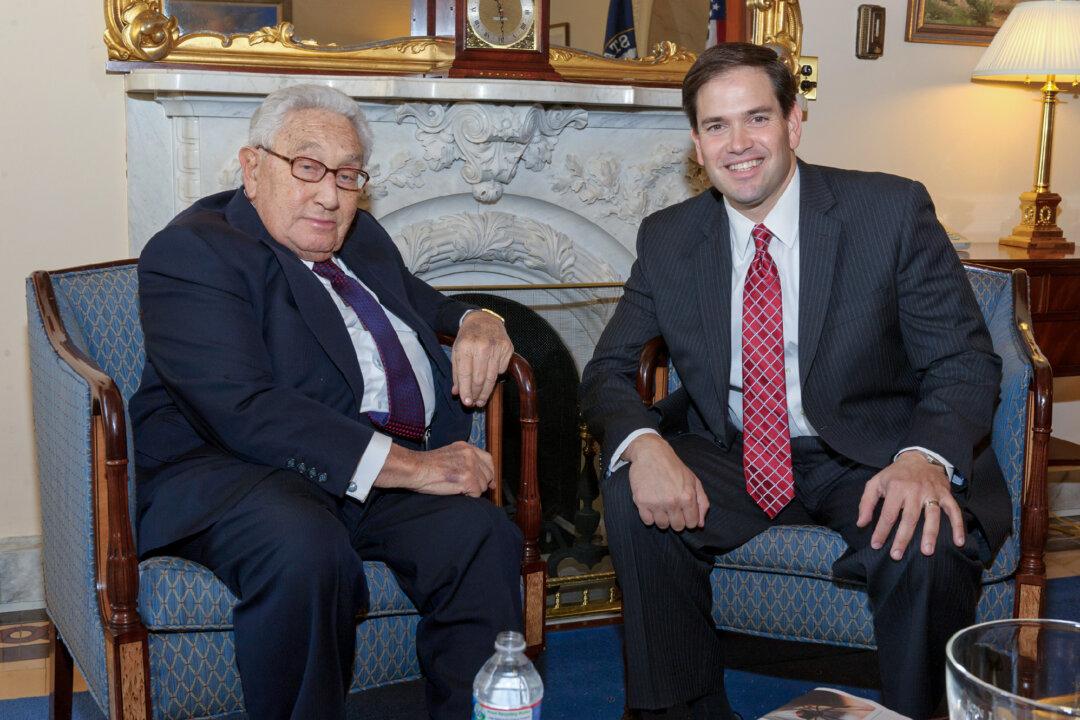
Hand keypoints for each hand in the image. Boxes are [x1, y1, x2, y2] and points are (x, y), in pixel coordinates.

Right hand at [375, 441, 494, 496]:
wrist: (416, 469)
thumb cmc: (427, 465)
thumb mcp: (449, 455)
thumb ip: (465, 460)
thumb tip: (480, 473)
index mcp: (466, 447)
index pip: (488, 459)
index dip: (489, 472)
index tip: (490, 481)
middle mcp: (471, 454)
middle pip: (488, 473)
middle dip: (482, 483)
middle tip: (471, 489)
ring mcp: (471, 466)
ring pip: (483, 485)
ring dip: (474, 490)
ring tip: (459, 488)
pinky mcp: (468, 479)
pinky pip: (477, 493)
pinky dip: (469, 496)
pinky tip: (458, 492)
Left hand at [452, 310, 512, 406]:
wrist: (483, 319)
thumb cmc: (467, 338)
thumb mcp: (457, 351)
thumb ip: (456, 372)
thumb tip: (457, 393)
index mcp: (465, 346)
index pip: (465, 374)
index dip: (466, 391)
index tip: (467, 403)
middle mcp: (482, 346)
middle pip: (479, 378)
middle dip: (476, 394)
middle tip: (475, 404)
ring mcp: (496, 347)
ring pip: (492, 377)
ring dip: (486, 392)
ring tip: (482, 400)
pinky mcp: (507, 348)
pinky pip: (501, 369)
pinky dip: (495, 376)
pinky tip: (490, 378)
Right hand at [622, 434, 708, 530]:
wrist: (651, 453)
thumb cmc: (674, 467)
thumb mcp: (693, 480)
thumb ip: (701, 502)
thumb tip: (700, 524)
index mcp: (687, 496)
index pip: (692, 524)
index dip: (688, 519)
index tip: (684, 512)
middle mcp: (672, 501)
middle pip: (677, 527)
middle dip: (676, 520)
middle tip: (672, 508)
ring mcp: (656, 503)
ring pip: (662, 525)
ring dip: (663, 518)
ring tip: (661, 505)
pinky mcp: (641, 501)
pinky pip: (647, 521)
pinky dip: (649, 516)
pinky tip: (651, 505)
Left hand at [857, 451, 964, 559]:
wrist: (919, 457)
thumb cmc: (895, 475)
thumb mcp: (875, 483)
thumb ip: (866, 503)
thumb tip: (861, 523)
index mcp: (896, 487)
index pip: (888, 514)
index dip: (881, 531)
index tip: (876, 545)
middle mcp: (915, 491)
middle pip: (909, 518)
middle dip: (903, 538)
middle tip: (896, 555)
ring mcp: (932, 493)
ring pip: (932, 516)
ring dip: (930, 534)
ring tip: (926, 552)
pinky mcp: (945, 495)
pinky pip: (954, 511)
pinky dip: (958, 526)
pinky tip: (959, 542)